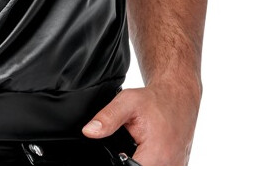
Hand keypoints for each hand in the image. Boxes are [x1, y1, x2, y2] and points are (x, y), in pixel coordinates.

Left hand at [81, 79, 199, 164]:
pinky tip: (143, 151)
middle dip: (126, 162)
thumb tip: (89, 131)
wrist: (178, 97)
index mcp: (156, 155)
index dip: (117, 164)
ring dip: (138, 163)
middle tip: (125, 147)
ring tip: (134, 148)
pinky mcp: (178, 167)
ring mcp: (175, 168)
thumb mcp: (128, 101)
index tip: (115, 154)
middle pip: (138, 171)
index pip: (129, 171)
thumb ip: (108, 118)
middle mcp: (169, 167)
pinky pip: (157, 168)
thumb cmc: (155, 100)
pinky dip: (148, 162)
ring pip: (147, 171)